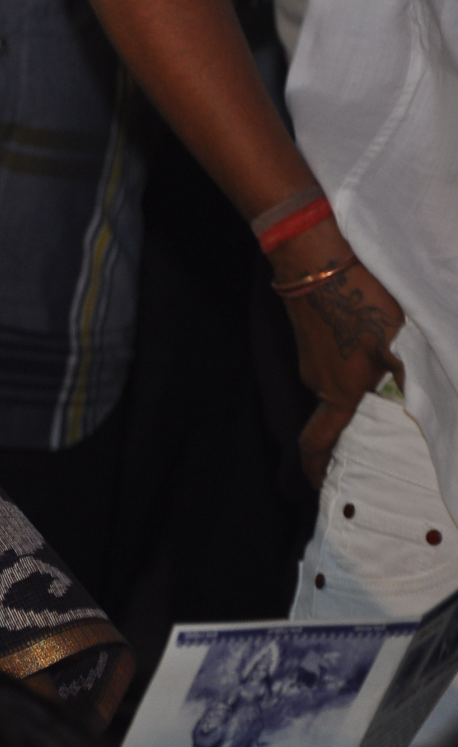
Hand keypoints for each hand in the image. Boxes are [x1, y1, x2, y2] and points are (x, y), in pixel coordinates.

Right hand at [270, 223, 403, 484]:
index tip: (319, 486)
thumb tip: (435, 406)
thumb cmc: (361, 303)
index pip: (318, 443)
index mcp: (338, 393)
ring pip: (335, 389)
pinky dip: (349, 371)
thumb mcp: (399, 342)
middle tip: (379, 435)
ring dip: (354, 396)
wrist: (317, 260)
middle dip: (352, 430)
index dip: (316, 469)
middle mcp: (319, 382)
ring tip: (383, 391)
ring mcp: (311, 360)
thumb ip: (414, 377)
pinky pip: (331, 367)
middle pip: (333, 417)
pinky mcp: (311, 340)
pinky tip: (371, 355)